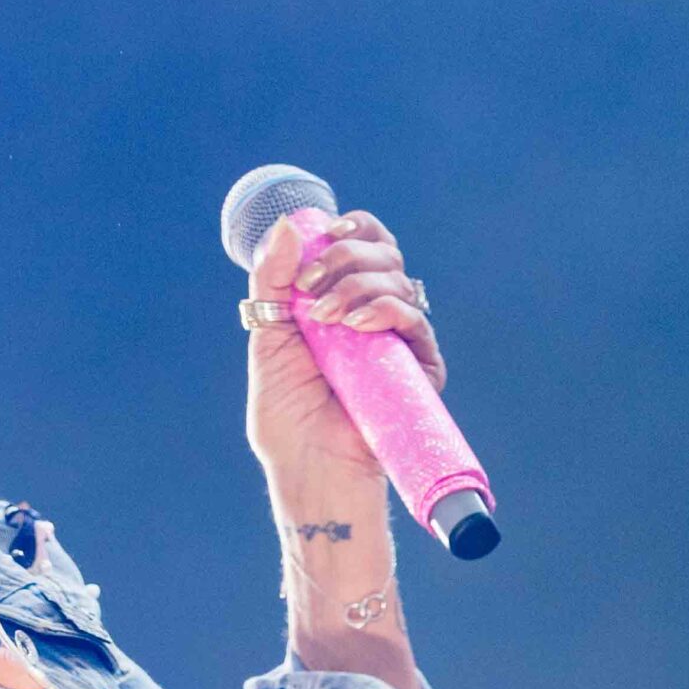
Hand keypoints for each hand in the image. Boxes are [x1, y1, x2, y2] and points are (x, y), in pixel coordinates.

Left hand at [244, 209, 447, 485]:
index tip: (328, 231)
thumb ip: (275, 280)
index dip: (354, 227)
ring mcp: (398, 338)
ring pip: (397, 280)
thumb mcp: (268, 335)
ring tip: (325, 319)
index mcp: (342, 300)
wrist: (307, 463)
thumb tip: (288, 225)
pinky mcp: (419, 366)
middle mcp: (374, 313)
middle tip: (311, 285)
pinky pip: (414, 319)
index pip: (366, 243)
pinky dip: (384, 311)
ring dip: (356, 286)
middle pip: (383, 253)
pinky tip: (355, 326)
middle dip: (344, 256)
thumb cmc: (285, 412)